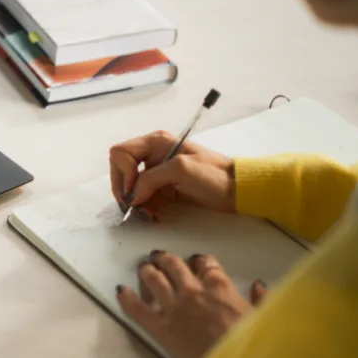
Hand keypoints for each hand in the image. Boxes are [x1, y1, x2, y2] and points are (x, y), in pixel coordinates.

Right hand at [108, 130, 236, 217]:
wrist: (237, 190)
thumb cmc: (213, 175)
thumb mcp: (181, 170)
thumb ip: (151, 179)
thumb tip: (131, 196)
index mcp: (156, 142)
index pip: (121, 153)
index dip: (123, 174)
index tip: (134, 192)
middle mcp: (152, 154)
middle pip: (121, 169)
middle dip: (125, 190)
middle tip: (134, 207)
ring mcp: (157, 171)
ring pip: (131, 186)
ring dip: (136, 202)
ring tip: (149, 214)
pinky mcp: (163, 186)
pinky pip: (144, 196)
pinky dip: (146, 207)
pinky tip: (156, 215)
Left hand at [116, 251, 268, 357]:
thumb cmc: (251, 343)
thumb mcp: (262, 319)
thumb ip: (260, 300)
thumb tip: (259, 285)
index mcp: (219, 286)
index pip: (205, 263)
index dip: (199, 260)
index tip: (197, 261)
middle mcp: (193, 291)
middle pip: (174, 265)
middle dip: (166, 259)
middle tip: (161, 257)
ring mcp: (174, 307)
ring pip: (154, 279)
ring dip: (147, 270)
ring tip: (144, 267)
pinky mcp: (160, 327)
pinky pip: (138, 309)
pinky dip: (127, 298)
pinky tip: (121, 291)